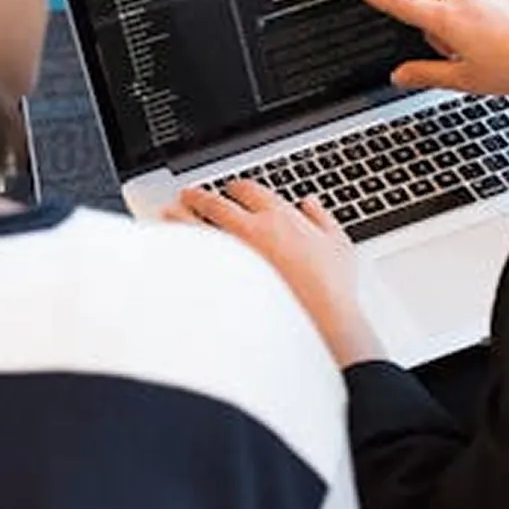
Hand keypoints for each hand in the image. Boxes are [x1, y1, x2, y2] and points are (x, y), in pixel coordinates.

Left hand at [164, 181, 384, 367]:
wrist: (320, 321)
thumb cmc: (331, 287)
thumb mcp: (338, 244)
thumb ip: (322, 218)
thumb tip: (311, 205)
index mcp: (279, 216)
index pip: (249, 190)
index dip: (237, 187)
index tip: (232, 189)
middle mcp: (250, 229)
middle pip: (215, 203)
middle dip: (200, 196)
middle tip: (190, 195)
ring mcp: (232, 254)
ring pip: (196, 225)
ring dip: (181, 216)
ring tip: (171, 212)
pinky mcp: (220, 279)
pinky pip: (194, 256)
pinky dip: (181, 247)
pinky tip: (174, 247)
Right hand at [348, 0, 508, 94]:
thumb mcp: (463, 80)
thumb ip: (425, 74)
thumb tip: (399, 75)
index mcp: (447, 20)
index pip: (399, 4)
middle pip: (428, 8)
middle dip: (432, 30)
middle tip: (456, 57)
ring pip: (453, 6)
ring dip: (456, 25)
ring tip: (484, 51)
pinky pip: (477, 2)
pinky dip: (478, 19)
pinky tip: (499, 40)